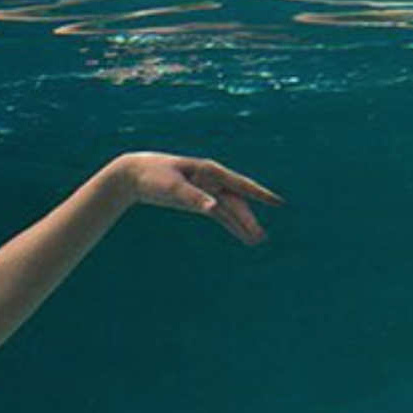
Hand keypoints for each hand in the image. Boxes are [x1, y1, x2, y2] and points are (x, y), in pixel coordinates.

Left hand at [115, 151, 283, 244]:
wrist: (134, 175)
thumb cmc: (153, 176)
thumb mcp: (172, 188)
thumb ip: (193, 198)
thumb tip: (214, 209)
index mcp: (210, 171)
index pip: (240, 184)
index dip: (260, 194)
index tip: (278, 202)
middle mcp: (213, 180)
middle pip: (236, 202)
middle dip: (248, 220)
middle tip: (261, 238)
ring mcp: (207, 190)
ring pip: (230, 210)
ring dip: (242, 225)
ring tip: (257, 241)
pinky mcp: (200, 201)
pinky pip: (220, 214)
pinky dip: (231, 225)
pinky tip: (243, 236)